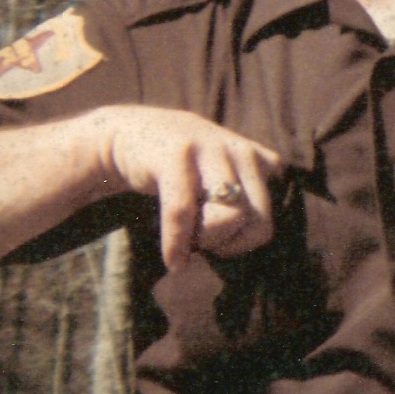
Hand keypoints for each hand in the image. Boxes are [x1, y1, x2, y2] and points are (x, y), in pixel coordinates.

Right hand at [95, 105, 283, 269]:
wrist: (128, 133)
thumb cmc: (178, 168)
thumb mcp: (219, 173)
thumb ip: (244, 193)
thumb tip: (256, 246)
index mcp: (254, 159)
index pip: (265, 221)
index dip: (242, 242)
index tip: (216, 239)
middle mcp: (240, 152)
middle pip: (258, 222)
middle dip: (228, 242)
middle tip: (201, 241)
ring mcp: (211, 149)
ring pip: (229, 216)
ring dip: (206, 240)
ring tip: (187, 241)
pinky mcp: (178, 154)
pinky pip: (184, 211)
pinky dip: (177, 243)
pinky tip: (172, 260)